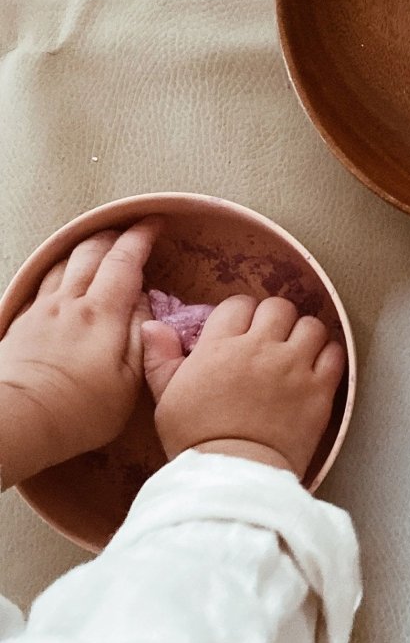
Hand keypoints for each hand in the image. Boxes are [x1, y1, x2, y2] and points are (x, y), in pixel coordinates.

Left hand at [0, 219, 159, 486]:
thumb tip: (145, 305)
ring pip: (63, 263)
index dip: (141, 238)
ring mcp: (42, 311)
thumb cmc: (82, 409)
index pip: (125, 262)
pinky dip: (59, 269)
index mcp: (103, 314)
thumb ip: (141, 336)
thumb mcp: (130, 380)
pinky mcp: (22, 324)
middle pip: (90, 253)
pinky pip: (43, 283)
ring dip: (84, 248)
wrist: (20, 419)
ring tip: (98, 246)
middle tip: (129, 231)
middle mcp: (70, 303)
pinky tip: (63, 275)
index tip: (154, 223)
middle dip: (112, 236)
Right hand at [143, 294, 344, 477]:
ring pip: (311, 325)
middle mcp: (260, 349)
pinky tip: (318, 367)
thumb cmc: (196, 441)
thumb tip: (154, 326)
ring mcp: (293, 368)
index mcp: (220, 347)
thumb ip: (161, 358)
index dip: (242, 314)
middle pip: (278, 307)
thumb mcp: (166, 399)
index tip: (242, 331)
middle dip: (275, 319)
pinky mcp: (319, 390)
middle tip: (272, 339)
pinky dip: (329, 355)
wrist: (235, 474)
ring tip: (298, 351)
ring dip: (305, 334)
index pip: (238, 305)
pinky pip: (335, 354)